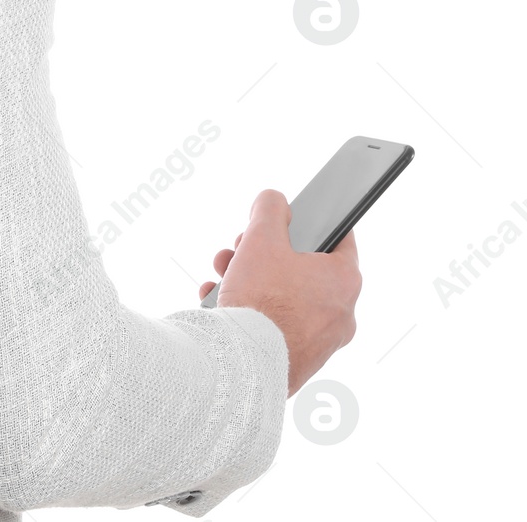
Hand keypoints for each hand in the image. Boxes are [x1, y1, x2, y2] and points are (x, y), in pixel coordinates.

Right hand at [197, 188, 360, 396]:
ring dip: (250, 280)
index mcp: (344, 281)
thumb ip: (270, 210)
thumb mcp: (261, 239)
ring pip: (285, 297)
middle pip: (302, 269)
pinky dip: (250, 312)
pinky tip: (221, 306)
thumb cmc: (261, 302)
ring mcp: (322, 342)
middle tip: (240, 249)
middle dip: (263, 253)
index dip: (309, 222)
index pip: (341, 239)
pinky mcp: (299, 361)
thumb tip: (275, 201)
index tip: (286, 219)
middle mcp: (342, 314)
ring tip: (222, 277)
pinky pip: (275, 326)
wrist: (244, 365)